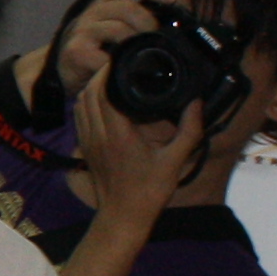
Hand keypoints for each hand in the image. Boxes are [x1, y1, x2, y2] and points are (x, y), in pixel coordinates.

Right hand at [53, 0, 175, 100]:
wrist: (64, 71)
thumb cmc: (99, 49)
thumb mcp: (118, 28)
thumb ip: (140, 21)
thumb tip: (177, 23)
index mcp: (106, 1)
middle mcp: (93, 11)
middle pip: (127, 7)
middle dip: (149, 23)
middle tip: (159, 39)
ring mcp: (83, 30)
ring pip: (118, 29)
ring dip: (137, 43)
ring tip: (145, 55)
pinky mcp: (77, 51)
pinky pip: (104, 56)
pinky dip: (120, 64)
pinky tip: (125, 70)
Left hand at [72, 76, 212, 217]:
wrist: (123, 217)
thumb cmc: (149, 192)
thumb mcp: (176, 161)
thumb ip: (189, 130)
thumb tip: (197, 103)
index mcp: (119, 135)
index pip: (103, 92)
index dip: (108, 71)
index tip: (120, 58)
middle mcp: (98, 135)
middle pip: (88, 93)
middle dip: (99, 74)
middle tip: (117, 63)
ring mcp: (88, 142)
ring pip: (80, 104)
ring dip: (91, 87)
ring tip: (109, 77)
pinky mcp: (85, 149)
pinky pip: (79, 117)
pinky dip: (86, 102)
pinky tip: (101, 99)